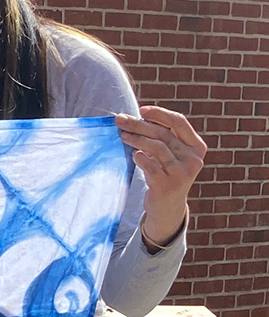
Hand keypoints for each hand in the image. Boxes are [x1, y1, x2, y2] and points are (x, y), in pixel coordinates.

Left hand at [115, 106, 206, 245]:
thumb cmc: (164, 173)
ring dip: (136, 139)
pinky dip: (139, 158)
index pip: (179, 122)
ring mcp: (182, 173)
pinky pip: (150, 165)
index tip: (141, 110)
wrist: (167, 206)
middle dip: (139, 124)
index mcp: (197, 147)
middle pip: (163, 134)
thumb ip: (161, 137)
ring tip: (123, 136)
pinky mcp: (168, 185)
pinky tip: (134, 156)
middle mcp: (193, 159)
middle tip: (119, 120)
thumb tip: (134, 117)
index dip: (159, 113)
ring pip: (157, 147)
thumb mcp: (169, 154)